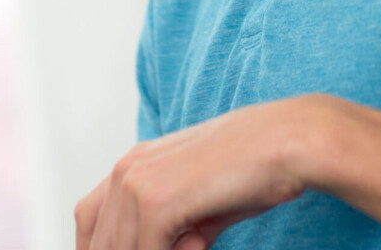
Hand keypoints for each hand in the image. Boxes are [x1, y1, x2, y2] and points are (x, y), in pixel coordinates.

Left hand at [74, 95, 323, 249]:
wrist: (289, 141)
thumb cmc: (255, 167)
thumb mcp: (200, 204)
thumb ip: (173, 231)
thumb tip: (171, 248)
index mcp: (135, 163)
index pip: (90, 225)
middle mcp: (127, 169)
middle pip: (99, 244)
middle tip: (190, 244)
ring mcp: (137, 182)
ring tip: (198, 241)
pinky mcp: (155, 200)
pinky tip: (201, 241)